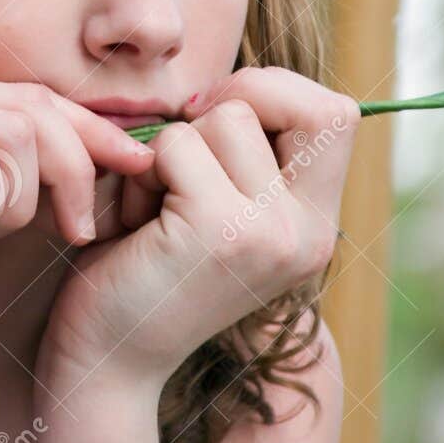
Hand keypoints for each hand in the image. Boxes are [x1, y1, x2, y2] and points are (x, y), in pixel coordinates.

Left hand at [40, 67, 359, 388]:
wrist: (106, 361)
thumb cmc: (149, 268)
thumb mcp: (219, 204)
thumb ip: (248, 152)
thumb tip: (239, 82)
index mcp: (317, 226)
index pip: (337, 113)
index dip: (279, 93)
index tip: (220, 121)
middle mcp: (308, 233)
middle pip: (295, 102)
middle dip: (228, 105)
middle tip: (183, 153)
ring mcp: (271, 234)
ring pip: (227, 118)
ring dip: (175, 147)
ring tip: (156, 205)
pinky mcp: (220, 232)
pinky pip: (179, 146)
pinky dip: (145, 172)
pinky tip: (135, 225)